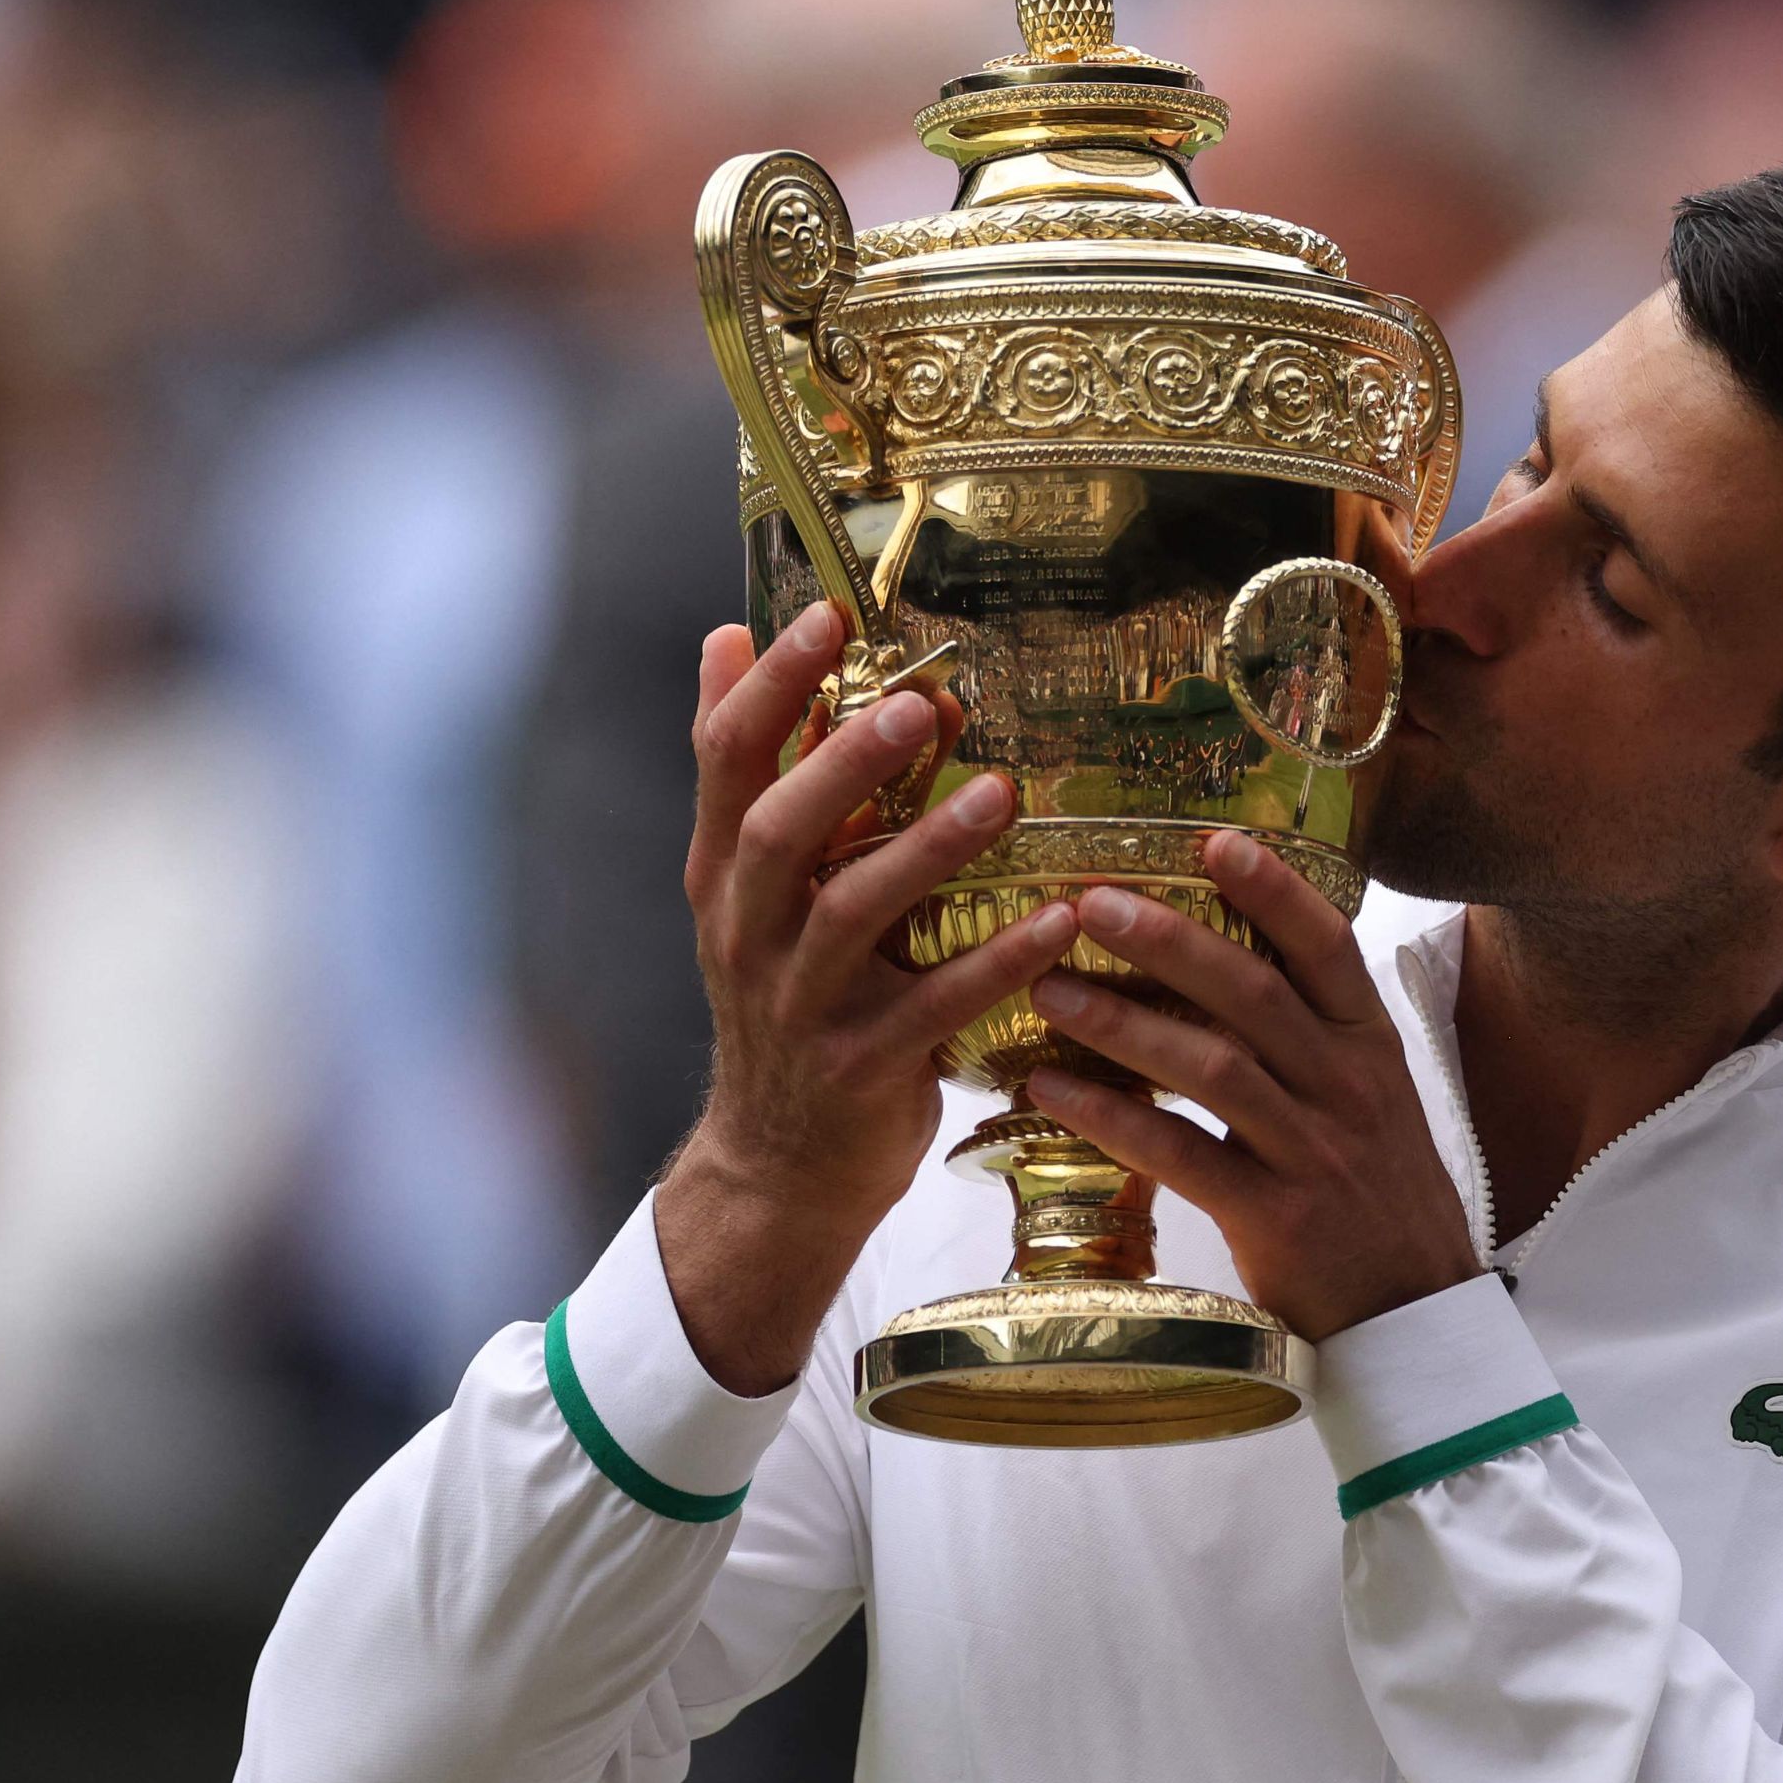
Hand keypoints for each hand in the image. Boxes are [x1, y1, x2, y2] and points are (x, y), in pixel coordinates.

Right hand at [654, 603, 1078, 1391]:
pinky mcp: (860, 1070)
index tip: (825, 615)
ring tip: (1001, 795)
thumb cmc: (788, 1003)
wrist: (780, 1167)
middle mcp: (748, 933)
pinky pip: (932, 1008)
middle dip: (844, 763)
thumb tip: (725, 637)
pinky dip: (995, 963)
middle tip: (921, 703)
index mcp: (724, 876)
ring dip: (927, 850)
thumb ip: (752, 771)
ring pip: (852, 914)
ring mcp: (799, 1005)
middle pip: (778, 831)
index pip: (725, 762)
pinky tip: (1059, 921)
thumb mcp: (750, 890)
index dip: (768, 686)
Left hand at [1025, 831, 1480, 1341]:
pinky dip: (1113, 1119)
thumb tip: (1219, 964)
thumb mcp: (1369, 1099)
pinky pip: (1183, 1156)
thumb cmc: (1376, 1197)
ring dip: (1124, 1023)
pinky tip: (1053, 1091)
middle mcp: (1347, 1087)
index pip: (1328, 948)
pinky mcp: (1278, 1218)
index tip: (1215, 840)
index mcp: (1370, 1047)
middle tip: (1092, 901)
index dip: (1274, 890)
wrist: (1416, 1314)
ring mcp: (1314, 1152)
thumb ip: (1309, 1036)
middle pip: (1255, 994)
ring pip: (1214, 1067)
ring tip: (1049, 989)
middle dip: (1170, 940)